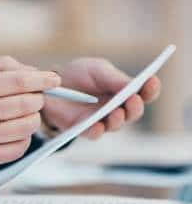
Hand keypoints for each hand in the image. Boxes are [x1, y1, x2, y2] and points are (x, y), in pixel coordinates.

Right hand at [0, 56, 60, 168]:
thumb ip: (1, 67)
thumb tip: (36, 74)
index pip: (17, 82)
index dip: (41, 80)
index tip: (54, 79)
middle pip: (25, 104)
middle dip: (38, 99)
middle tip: (35, 98)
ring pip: (26, 126)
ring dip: (33, 118)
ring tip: (25, 114)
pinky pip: (19, 148)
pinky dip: (24, 137)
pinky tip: (15, 131)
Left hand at [41, 58, 161, 139]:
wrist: (52, 84)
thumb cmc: (79, 75)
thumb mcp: (97, 70)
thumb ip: (114, 78)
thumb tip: (133, 85)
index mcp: (124, 92)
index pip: (144, 94)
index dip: (150, 89)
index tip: (152, 81)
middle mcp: (117, 108)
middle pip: (133, 113)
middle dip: (135, 107)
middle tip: (133, 99)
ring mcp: (101, 120)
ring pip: (115, 125)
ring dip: (118, 120)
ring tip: (117, 112)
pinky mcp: (83, 128)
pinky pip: (93, 133)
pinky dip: (97, 131)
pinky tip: (98, 126)